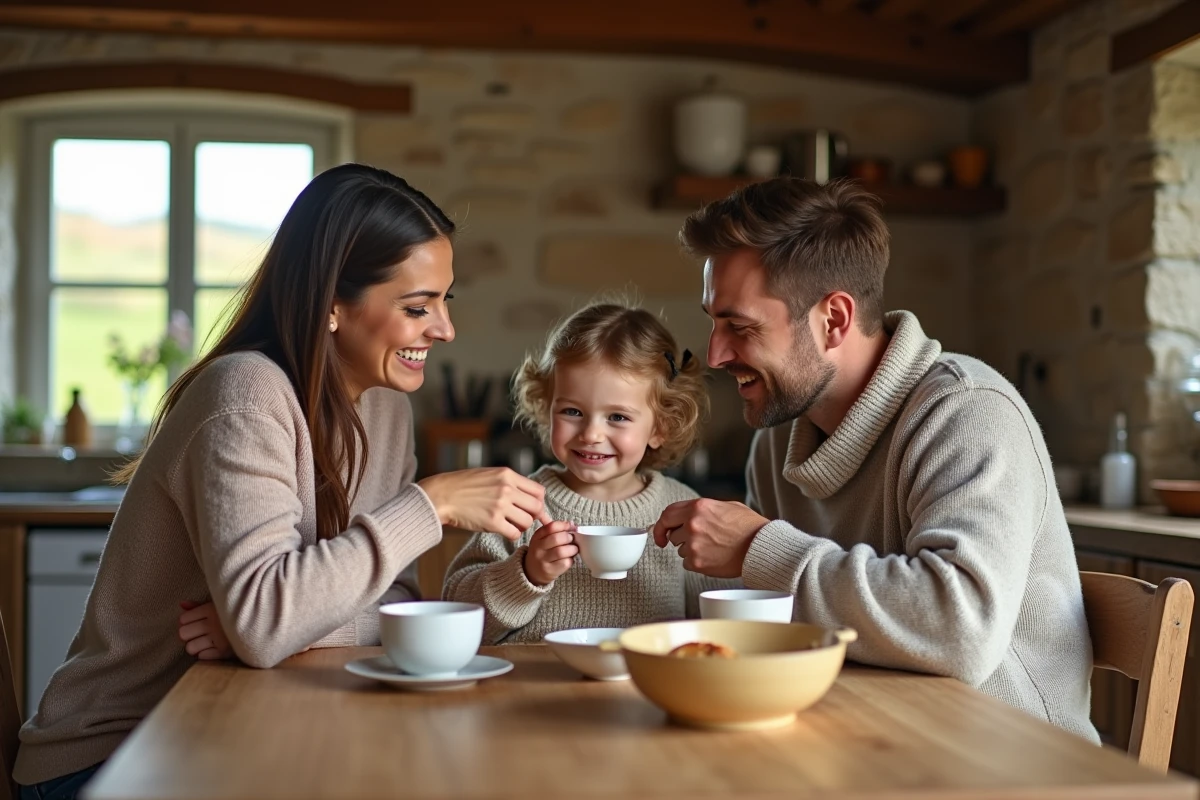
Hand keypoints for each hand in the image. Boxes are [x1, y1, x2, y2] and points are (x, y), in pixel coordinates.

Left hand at [178, 600, 233, 659]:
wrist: (264, 622)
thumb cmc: (239, 611)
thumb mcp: (221, 603)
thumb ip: (200, 605)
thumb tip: (181, 604)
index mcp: (210, 609)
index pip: (183, 619)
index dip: (186, 622)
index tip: (196, 622)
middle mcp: (212, 624)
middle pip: (183, 634)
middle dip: (189, 634)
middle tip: (199, 633)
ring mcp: (218, 638)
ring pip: (190, 647)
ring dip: (196, 646)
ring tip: (206, 642)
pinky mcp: (224, 652)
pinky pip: (202, 657)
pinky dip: (205, 654)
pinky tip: (213, 648)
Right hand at [418, 467, 551, 539]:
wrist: (442, 495)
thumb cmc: (464, 485)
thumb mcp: (489, 474)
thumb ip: (509, 483)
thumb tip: (529, 496)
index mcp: (507, 475)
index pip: (539, 490)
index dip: (538, 502)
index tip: (531, 508)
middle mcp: (506, 489)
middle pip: (537, 507)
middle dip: (533, 515)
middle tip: (523, 518)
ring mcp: (500, 506)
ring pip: (527, 521)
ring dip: (522, 525)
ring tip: (511, 524)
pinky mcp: (492, 522)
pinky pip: (514, 533)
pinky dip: (512, 534)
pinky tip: (504, 530)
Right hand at [523, 520, 577, 586]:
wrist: (532, 571)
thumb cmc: (542, 552)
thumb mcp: (543, 539)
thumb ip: (556, 530)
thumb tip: (573, 524)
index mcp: (537, 537)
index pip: (551, 527)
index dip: (564, 525)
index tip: (572, 527)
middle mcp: (538, 548)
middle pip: (556, 538)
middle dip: (569, 537)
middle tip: (572, 539)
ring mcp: (543, 561)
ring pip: (561, 551)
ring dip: (572, 549)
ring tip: (573, 549)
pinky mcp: (550, 571)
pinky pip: (564, 563)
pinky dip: (571, 559)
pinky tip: (569, 558)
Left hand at [651, 499, 768, 577]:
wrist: (761, 547)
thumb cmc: (747, 526)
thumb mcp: (724, 506)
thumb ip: (701, 510)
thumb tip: (682, 517)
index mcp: (698, 507)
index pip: (667, 514)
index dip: (661, 526)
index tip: (661, 535)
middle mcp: (692, 524)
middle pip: (673, 535)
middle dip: (683, 538)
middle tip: (702, 541)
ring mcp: (694, 544)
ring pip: (680, 550)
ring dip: (692, 550)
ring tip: (714, 548)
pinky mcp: (697, 563)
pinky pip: (687, 564)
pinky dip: (697, 563)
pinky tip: (714, 557)